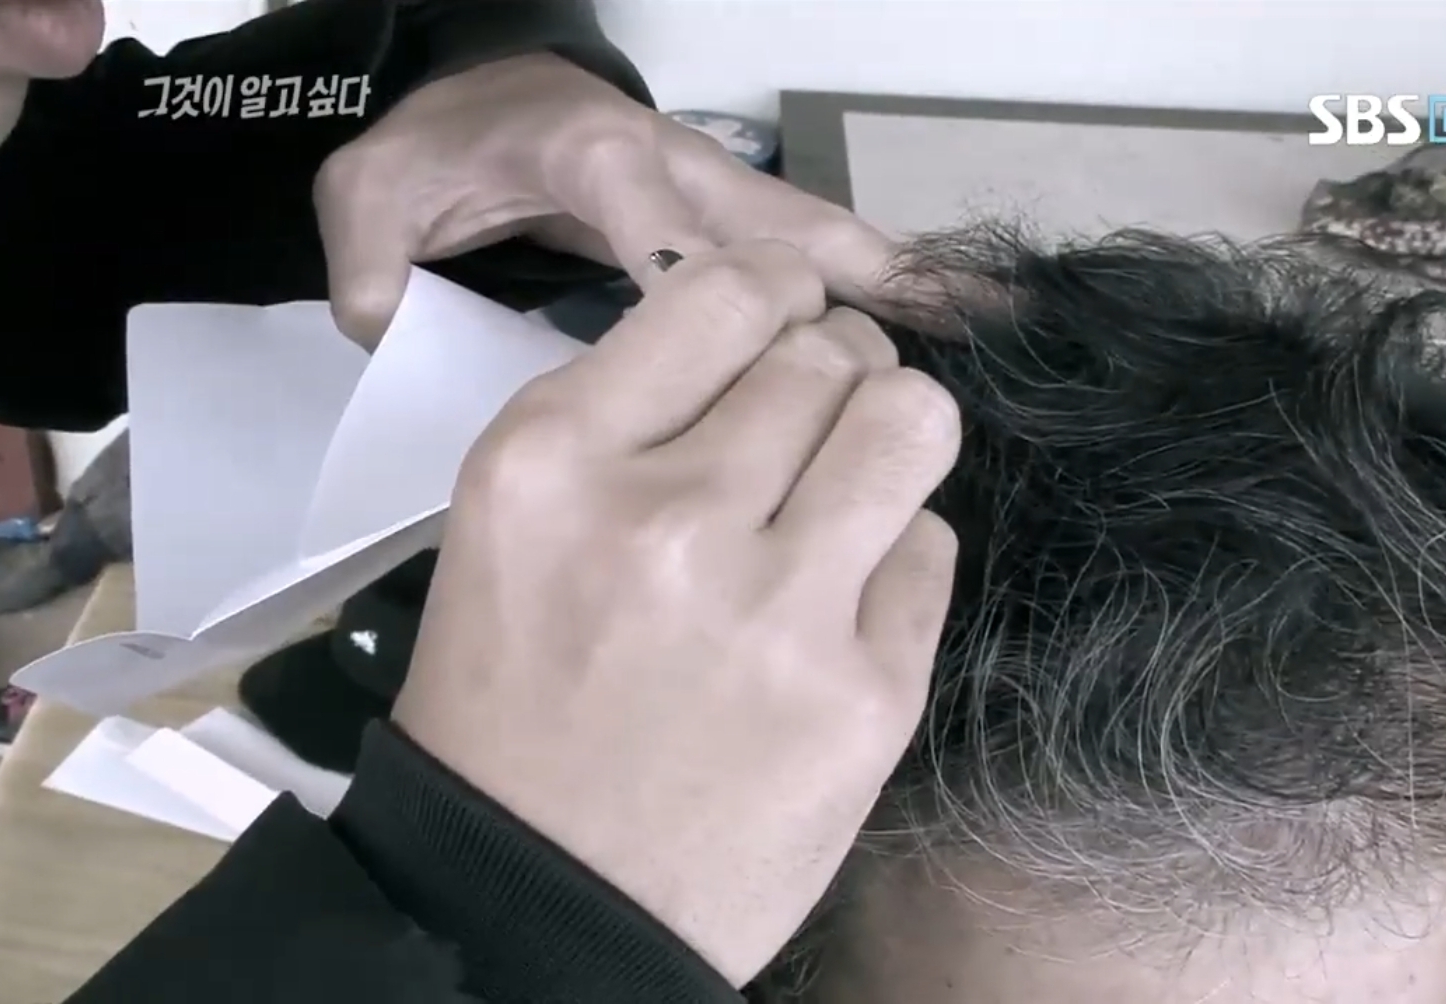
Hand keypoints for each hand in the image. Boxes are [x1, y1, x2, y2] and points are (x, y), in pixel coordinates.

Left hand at [315, 53, 905, 347]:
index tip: (775, 375)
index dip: (720, 303)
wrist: (469, 97)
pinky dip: (885, 284)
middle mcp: (677, 162)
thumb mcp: (370, 204)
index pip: (671, 240)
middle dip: (871, 284)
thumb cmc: (435, 155)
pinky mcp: (728, 204)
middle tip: (963, 336)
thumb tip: (400, 333)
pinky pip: (817, 248)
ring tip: (1001, 329)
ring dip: (905, 282)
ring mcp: (714, 180)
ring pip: (823, 234)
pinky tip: (951, 325)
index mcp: (597, 159)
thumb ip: (374, 270)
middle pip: (788, 229)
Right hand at [390, 242, 961, 984]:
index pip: (726, 293)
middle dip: (833, 373)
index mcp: (554, 462)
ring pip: (911, 422)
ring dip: (889, 436)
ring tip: (854, 485)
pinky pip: (933, 548)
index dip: (779, 295)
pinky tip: (841, 605)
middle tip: (813, 427)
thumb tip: (767, 336)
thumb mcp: (512, 531)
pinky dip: (896, 559)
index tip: (786, 321)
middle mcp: (667, 515)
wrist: (535, 901)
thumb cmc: (513, 708)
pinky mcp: (864, 693)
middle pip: (826, 353)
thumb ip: (624, 422)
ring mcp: (776, 608)